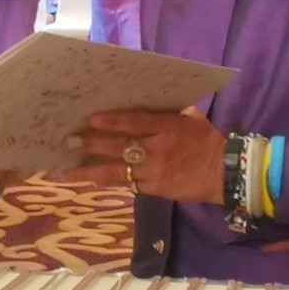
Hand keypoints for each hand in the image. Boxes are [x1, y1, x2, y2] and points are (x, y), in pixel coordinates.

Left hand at [52, 107, 226, 203]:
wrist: (225, 173)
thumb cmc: (206, 140)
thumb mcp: (189, 119)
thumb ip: (165, 112)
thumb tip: (143, 100)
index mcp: (167, 127)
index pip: (136, 122)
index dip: (113, 121)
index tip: (92, 118)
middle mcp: (157, 149)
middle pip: (119, 147)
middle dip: (92, 145)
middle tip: (69, 142)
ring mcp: (154, 172)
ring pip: (116, 172)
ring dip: (88, 171)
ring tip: (63, 172)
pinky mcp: (154, 190)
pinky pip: (126, 184)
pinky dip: (107, 181)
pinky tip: (88, 180)